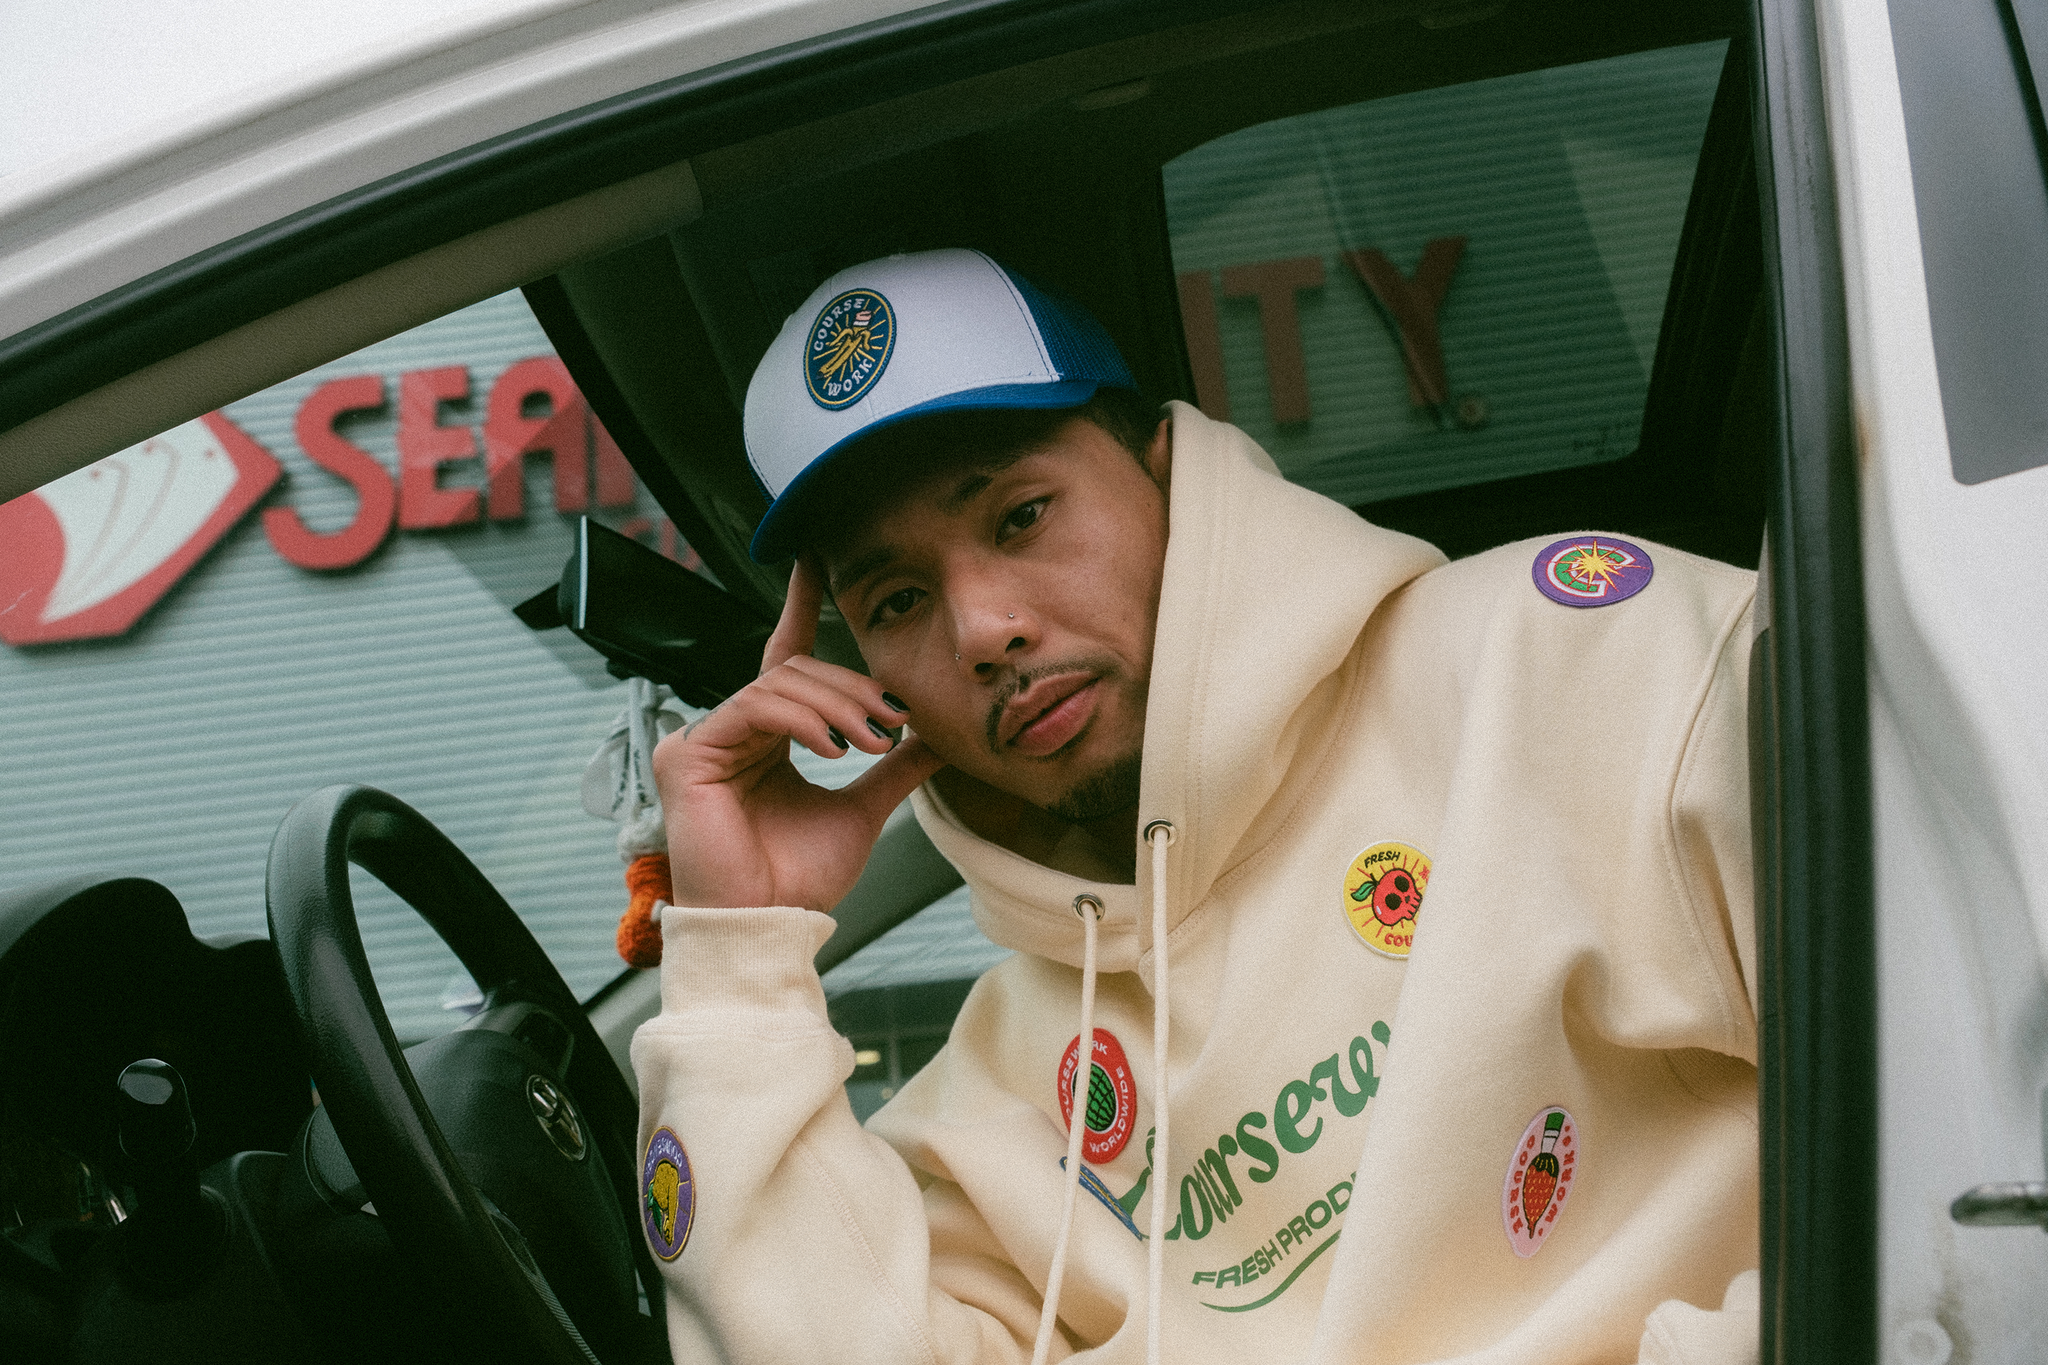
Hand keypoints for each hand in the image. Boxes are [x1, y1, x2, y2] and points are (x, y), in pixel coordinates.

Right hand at [653, 556, 945, 911]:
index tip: (820, 561)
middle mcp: (731, 732)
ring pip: (780, 684)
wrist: (771, 927)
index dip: (801, 607)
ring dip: (838, 706)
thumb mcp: (863, 808)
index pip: (785, 660)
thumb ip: (894, 767)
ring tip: (873, 742)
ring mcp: (703, 740)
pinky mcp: (687, 755)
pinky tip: (833, 748)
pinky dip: (802, 721)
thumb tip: (937, 734)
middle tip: (893, 723)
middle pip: (795, 670)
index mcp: (766, 739)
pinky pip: (754, 708)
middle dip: (853, 687)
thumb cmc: (801, 881)